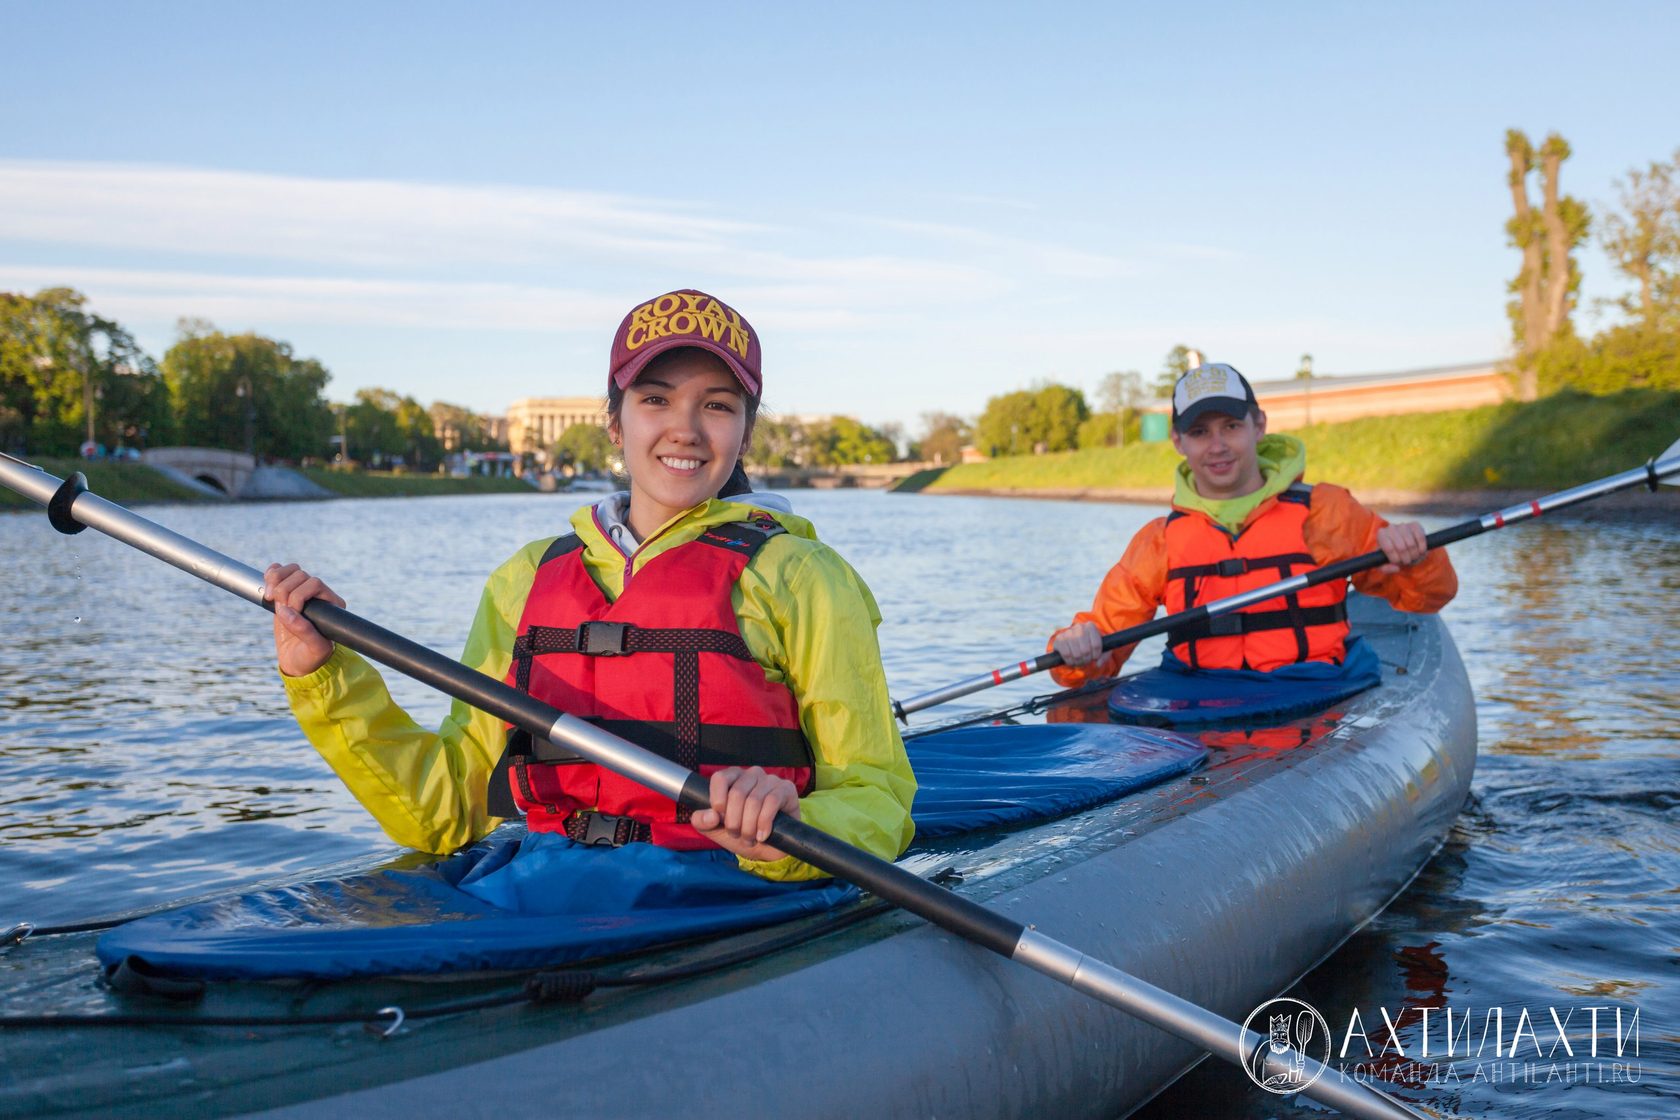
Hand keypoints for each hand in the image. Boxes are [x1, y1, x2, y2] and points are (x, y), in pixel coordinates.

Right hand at [264, 562, 346, 676]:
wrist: (298, 662)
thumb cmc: (311, 658)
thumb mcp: (315, 649)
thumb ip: (304, 630)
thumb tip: (285, 611)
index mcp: (332, 605)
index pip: (315, 584)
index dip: (298, 595)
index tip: (289, 613)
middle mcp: (319, 595)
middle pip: (300, 575)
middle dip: (284, 591)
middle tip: (279, 610)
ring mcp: (302, 592)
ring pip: (290, 570)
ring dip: (276, 580)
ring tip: (270, 598)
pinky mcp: (286, 594)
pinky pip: (279, 573)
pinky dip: (271, 574)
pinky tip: (266, 587)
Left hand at [691, 766, 800, 862]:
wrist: (768, 849)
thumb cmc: (741, 834)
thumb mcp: (715, 830)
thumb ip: (702, 822)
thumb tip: (711, 815)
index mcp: (732, 778)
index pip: (720, 778)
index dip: (717, 800)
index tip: (720, 819)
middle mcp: (751, 774)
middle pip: (737, 793)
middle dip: (734, 822)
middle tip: (737, 835)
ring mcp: (770, 780)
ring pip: (754, 800)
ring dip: (749, 827)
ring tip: (749, 839)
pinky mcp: (786, 789)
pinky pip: (772, 802)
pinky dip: (764, 824)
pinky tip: (762, 836)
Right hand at [1051, 620, 1102, 665]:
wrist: (1073, 644)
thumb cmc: (1089, 647)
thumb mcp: (1100, 650)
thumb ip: (1104, 657)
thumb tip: (1098, 664)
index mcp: (1090, 626)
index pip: (1096, 645)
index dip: (1096, 655)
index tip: (1095, 658)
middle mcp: (1079, 627)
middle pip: (1086, 650)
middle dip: (1086, 659)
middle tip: (1086, 661)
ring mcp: (1068, 632)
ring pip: (1076, 654)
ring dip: (1078, 662)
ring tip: (1079, 662)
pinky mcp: (1059, 639)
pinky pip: (1066, 654)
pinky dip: (1070, 661)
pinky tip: (1072, 661)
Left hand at [1375, 522, 1427, 573]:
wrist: (1404, 546)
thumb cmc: (1392, 554)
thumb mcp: (1384, 563)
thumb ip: (1385, 569)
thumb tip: (1396, 568)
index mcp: (1381, 535)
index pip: (1389, 548)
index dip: (1395, 559)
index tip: (1398, 562)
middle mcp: (1391, 527)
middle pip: (1401, 547)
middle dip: (1406, 558)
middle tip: (1407, 561)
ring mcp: (1403, 525)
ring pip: (1411, 544)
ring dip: (1414, 555)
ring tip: (1413, 557)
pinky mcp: (1415, 525)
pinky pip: (1420, 538)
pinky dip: (1422, 548)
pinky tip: (1420, 552)